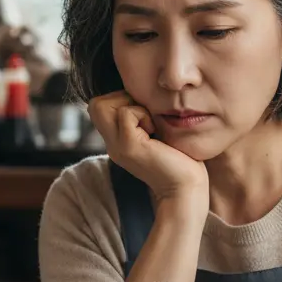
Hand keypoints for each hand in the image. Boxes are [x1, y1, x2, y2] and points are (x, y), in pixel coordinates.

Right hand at [89, 91, 208, 209]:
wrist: (186, 189)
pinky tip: (155, 131)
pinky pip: (126, 114)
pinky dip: (142, 114)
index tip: (144, 114)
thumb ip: (145, 118)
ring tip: (149, 123)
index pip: (98, 106)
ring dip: (130, 105)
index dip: (120, 100)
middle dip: (120, 98)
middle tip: (145, 115)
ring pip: (102, 105)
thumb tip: (144, 93)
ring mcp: (117, 146)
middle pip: (95, 105)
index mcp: (117, 141)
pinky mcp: (129, 147)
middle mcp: (112, 144)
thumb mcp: (157, 133)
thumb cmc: (180, 159)